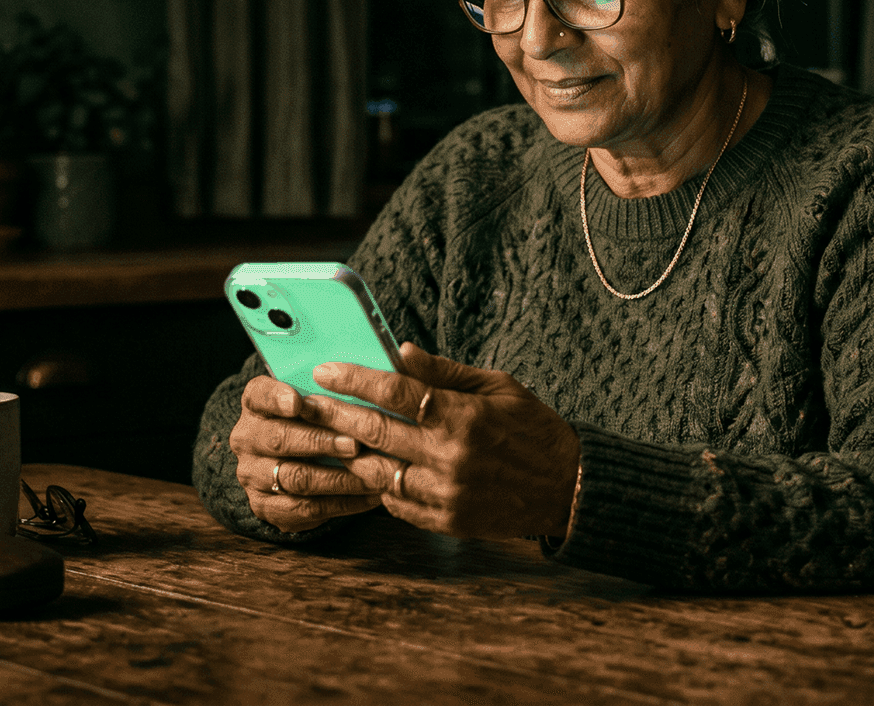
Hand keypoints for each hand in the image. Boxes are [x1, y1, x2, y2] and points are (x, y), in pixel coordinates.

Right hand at [229, 375, 381, 532]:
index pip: (259, 394)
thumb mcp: (322, 396)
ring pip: (294, 477)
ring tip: (371, 474)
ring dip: (336, 477)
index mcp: (256, 403)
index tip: (297, 401)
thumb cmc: (318, 421)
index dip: (276, 397)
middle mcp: (247, 437)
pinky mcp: (266, 506)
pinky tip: (369, 496)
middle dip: (319, 441)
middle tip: (355, 443)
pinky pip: (305, 508)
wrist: (288, 464)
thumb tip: (403, 355)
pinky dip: (341, 503)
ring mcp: (253, 474)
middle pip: (278, 438)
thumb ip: (346, 382)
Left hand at [309, 343, 580, 539]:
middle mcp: (450, 457)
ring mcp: (446, 494)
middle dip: (333, 414)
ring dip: (348, 454)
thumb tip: (399, 351)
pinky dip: (378, 485)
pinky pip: (395, 503)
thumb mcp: (497, 387)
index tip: (325, 370)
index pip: (394, 392)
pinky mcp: (446, 522)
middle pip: (374, 432)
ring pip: (376, 472)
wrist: (566, 489)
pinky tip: (367, 468)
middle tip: (306, 402)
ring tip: (327, 437)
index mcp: (463, 417)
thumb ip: (444, 372)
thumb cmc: (533, 429)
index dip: (354, 379)